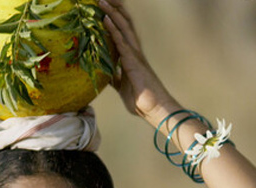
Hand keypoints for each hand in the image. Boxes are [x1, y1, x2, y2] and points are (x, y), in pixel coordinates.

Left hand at [99, 0, 177, 118]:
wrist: (154, 109)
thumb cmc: (140, 99)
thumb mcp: (122, 86)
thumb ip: (114, 77)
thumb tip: (106, 75)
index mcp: (131, 57)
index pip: (122, 32)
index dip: (113, 19)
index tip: (102, 9)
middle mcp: (134, 52)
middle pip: (124, 24)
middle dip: (113, 10)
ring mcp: (135, 55)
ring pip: (123, 28)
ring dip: (112, 14)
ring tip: (102, 2)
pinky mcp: (133, 62)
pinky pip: (122, 42)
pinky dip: (113, 30)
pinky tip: (105, 19)